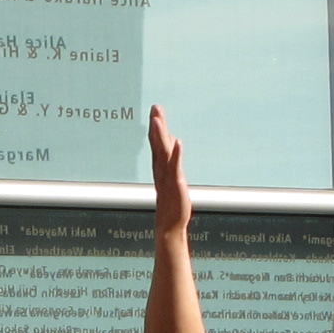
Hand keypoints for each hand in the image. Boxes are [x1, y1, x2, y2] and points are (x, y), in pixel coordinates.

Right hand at [149, 105, 190, 234]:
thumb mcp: (171, 178)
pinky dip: (176, 155)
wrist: (170, 224)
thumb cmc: (171, 202)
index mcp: (160, 167)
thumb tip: (172, 142)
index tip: (155, 110)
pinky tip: (178, 143)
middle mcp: (161, 170)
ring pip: (163, 153)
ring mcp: (167, 177)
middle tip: (155, 108)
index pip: (156, 143)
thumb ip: (170, 160)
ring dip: (160, 136)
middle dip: (156, 126)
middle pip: (157, 144)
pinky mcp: (176, 185)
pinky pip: (175, 168)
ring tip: (158, 120)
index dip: (155, 126)